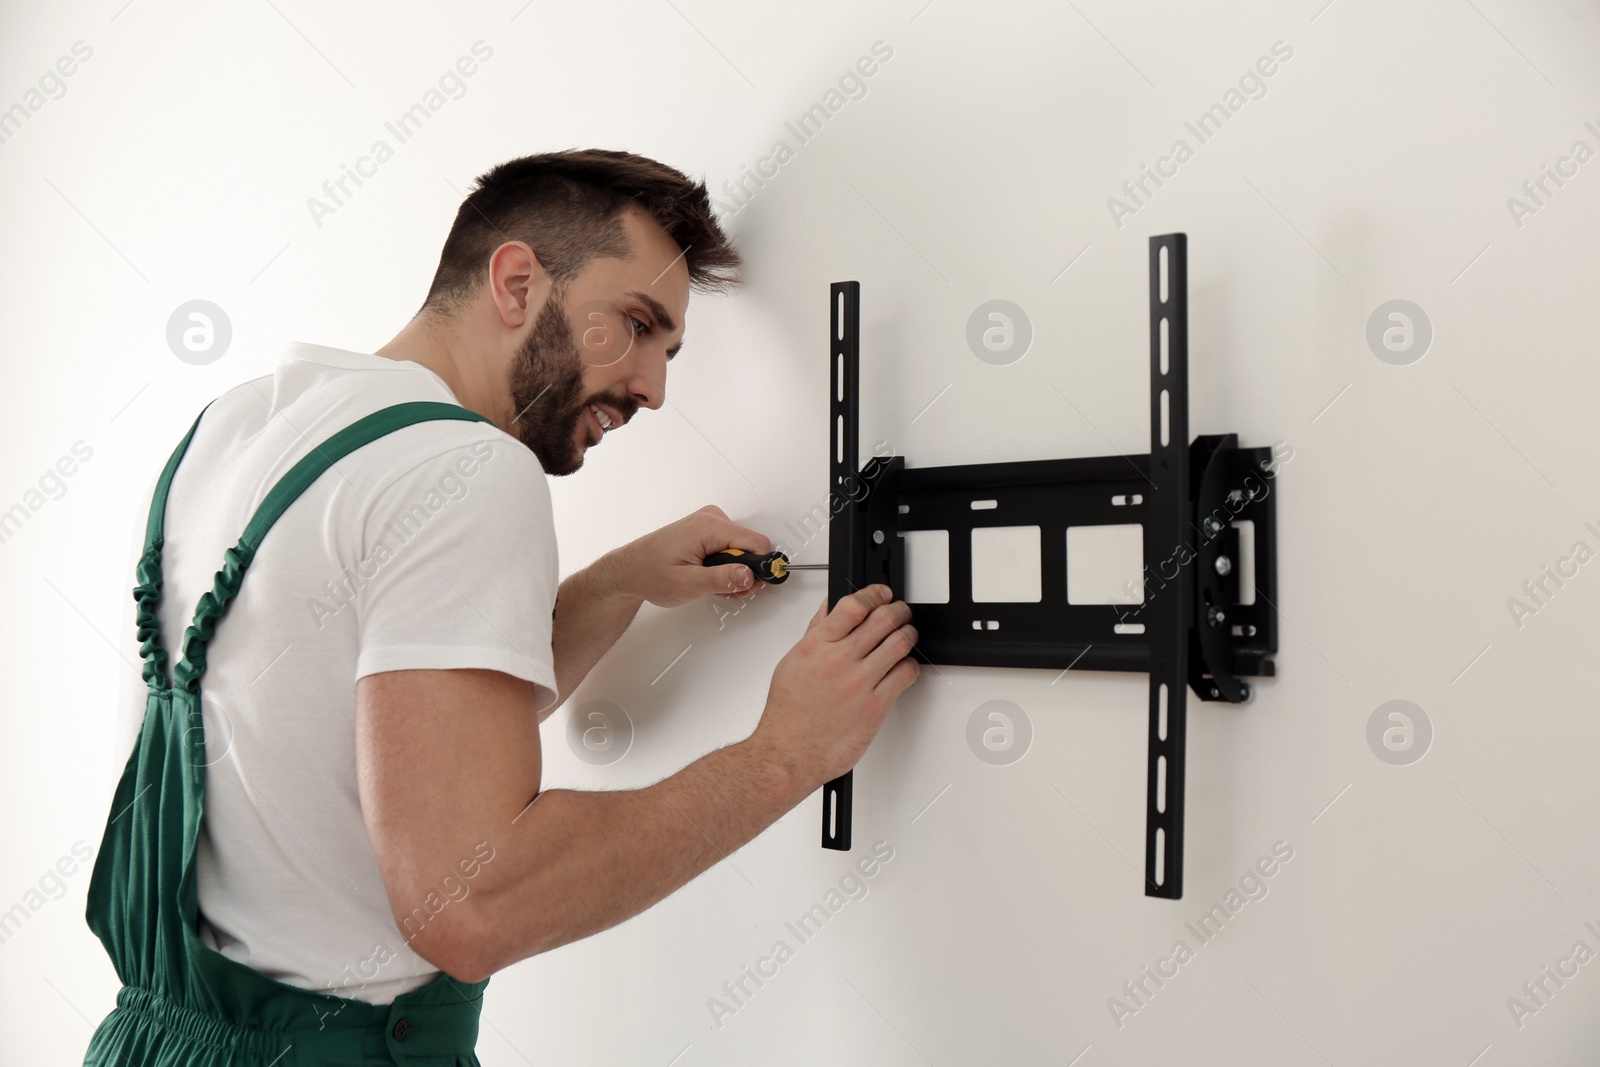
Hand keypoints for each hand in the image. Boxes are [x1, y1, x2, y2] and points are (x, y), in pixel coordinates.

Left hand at [613, 504, 774, 608]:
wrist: (629, 570)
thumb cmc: (649, 573)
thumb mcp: (687, 584)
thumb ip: (721, 580)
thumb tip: (749, 575)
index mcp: (708, 527)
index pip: (756, 543)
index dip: (760, 568)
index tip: (757, 585)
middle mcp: (711, 518)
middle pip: (750, 547)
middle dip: (743, 574)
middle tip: (726, 590)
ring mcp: (709, 523)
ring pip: (742, 550)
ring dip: (733, 572)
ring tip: (711, 584)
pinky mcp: (706, 530)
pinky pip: (730, 547)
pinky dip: (725, 566)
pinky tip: (709, 576)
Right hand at [750, 584, 919, 785]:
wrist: (789, 753)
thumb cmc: (788, 714)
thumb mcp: (792, 662)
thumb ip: (815, 633)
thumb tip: (829, 609)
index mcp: (816, 646)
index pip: (853, 606)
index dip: (874, 594)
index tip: (882, 593)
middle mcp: (839, 660)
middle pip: (882, 620)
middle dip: (897, 611)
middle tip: (900, 613)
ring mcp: (859, 682)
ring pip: (899, 643)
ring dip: (908, 635)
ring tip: (907, 636)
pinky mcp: (875, 705)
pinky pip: (905, 675)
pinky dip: (910, 666)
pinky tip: (904, 668)